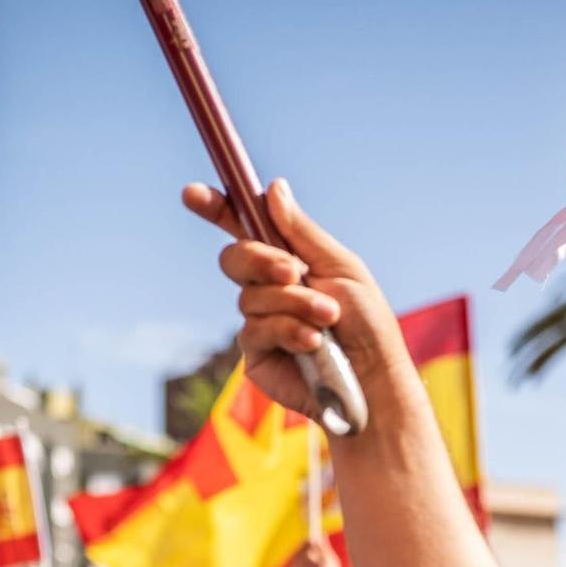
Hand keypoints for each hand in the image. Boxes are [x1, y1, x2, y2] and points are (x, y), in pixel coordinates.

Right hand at [182, 178, 413, 421]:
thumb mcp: (341, 267)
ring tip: (327, 318)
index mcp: (288, 258)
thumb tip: (273, 187)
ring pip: (250, 296)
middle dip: (260, 260)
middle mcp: (268, 287)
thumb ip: (302, 232)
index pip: (245, 227)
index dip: (217, 208)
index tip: (193, 194)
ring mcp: (259, 320)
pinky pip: (254, 329)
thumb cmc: (367, 324)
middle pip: (234, 257)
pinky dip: (287, 330)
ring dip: (294, 303)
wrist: (372, 379)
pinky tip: (313, 343)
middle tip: (293, 271)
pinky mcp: (256, 353)